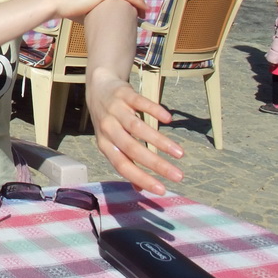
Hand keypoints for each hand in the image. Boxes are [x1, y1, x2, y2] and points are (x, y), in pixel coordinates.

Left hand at [86, 70, 183, 195]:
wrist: (98, 88)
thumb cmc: (109, 121)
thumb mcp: (111, 142)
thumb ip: (126, 162)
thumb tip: (140, 189)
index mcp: (105, 144)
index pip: (122, 165)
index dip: (141, 178)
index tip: (162, 190)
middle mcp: (108, 128)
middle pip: (132, 148)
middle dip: (156, 164)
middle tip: (179, 176)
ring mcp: (115, 110)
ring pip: (137, 128)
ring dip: (160, 141)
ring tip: (180, 153)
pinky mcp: (124, 94)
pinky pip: (139, 102)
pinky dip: (154, 110)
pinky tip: (168, 119)